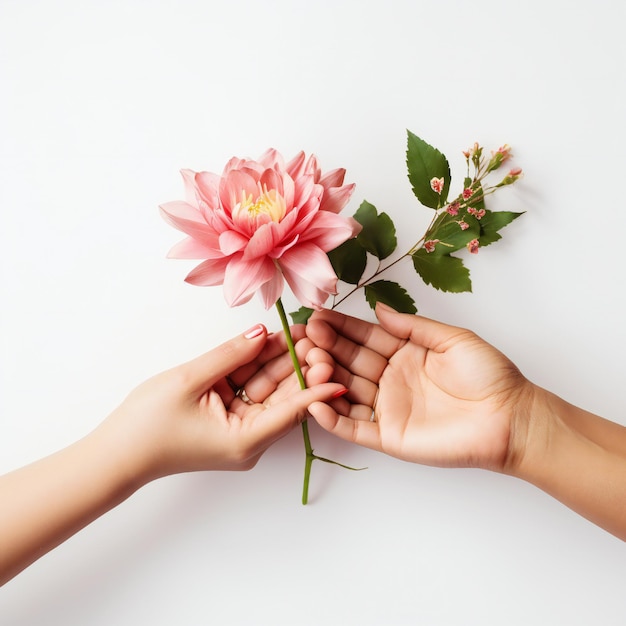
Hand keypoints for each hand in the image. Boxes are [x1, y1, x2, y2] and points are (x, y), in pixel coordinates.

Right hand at [98, 324, 342, 482]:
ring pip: (268, 392)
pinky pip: (250, 392)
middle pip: (284, 399)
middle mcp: (250, 440)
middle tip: (316, 336)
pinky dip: (257, 369)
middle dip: (300, 367)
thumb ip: (230, 354)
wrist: (116, 453)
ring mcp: (239, 431)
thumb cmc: (147, 424)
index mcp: (246, 440)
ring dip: (280, 364)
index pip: (292, 411)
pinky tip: (269, 343)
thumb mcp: (191, 380)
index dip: (318, 389)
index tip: (340, 371)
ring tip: (298, 332)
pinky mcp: (228, 422)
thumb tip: (261, 332)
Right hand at [305, 304, 533, 471]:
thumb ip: (412, 326)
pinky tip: (314, 403)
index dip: (341, 327)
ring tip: (308, 364)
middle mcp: (390, 379)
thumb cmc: (488, 375)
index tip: (317, 316)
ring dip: (324, 379)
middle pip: (350, 361)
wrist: (510, 418)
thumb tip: (377, 308)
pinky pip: (353, 427)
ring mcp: (387, 409)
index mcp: (404, 353)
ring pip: (345, 391)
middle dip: (326, 347)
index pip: (364, 337)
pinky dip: (332, 418)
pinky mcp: (388, 437)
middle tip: (307, 335)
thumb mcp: (452, 338)